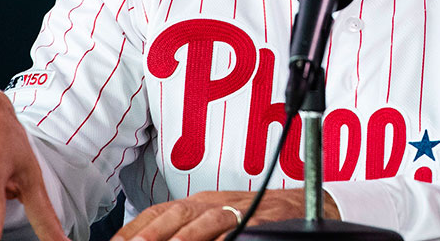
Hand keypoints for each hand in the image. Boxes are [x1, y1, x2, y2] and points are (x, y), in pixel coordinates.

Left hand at [113, 190, 339, 240]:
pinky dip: (229, 237)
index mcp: (199, 203)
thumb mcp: (215, 219)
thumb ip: (185, 230)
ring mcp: (241, 209)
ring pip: (206, 221)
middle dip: (150, 235)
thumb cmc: (255, 216)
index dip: (133, 230)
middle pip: (176, 216)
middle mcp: (216, 203)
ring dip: (184, 238)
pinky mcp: (266, 218)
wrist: (306, 204)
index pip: (157, 213)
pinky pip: (244, 227)